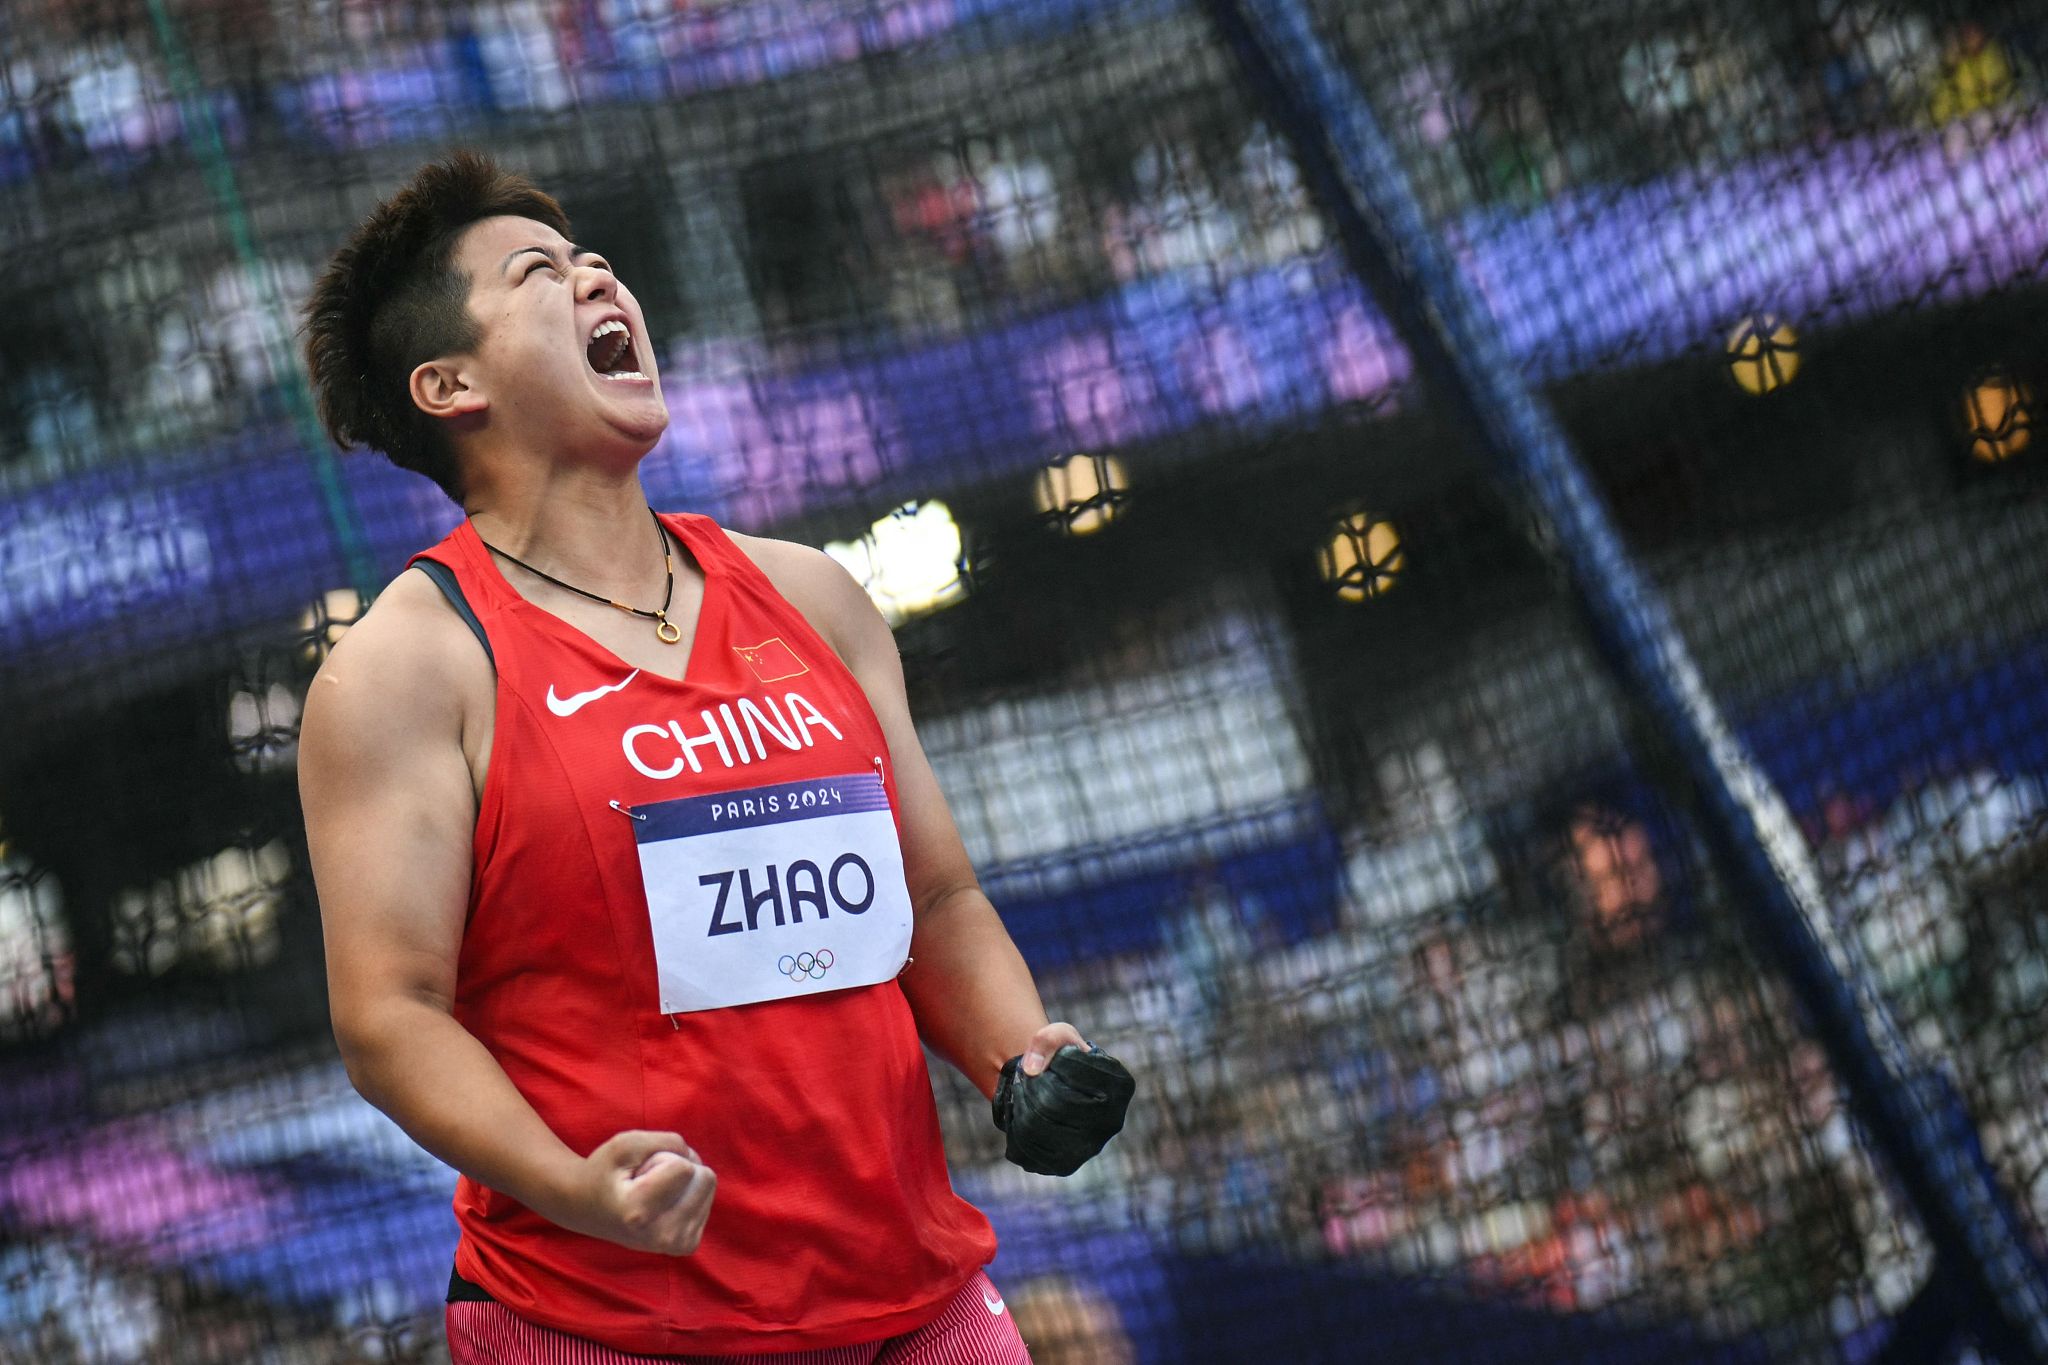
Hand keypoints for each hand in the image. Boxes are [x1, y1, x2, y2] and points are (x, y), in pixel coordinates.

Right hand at [557, 1130, 716, 1254]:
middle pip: (705, 1178)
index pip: (685, 1167)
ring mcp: (675, 1245)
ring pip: (708, 1187)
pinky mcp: (686, 1245)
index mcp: (639, 1214)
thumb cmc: (605, 1172)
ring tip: (651, 1192)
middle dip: (678, 1168)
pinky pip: (707, 1200)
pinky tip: (660, 1204)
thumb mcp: (627, 1144)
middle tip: (645, 1181)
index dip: (662, 1157)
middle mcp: (661, 1237)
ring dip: (682, 1182)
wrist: (585, 1208)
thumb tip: (697, 1161)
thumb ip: (668, 1142)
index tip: (636, 1173)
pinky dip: (686, 1195)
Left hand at [993, 1030, 1135, 1176]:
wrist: (1053, 1091)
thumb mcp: (1057, 1035)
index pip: (1073, 1069)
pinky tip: (1022, 1114)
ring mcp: (1090, 1147)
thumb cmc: (1060, 1059)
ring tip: (1023, 1094)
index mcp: (1120, 1085)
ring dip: (1020, 1104)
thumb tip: (1032, 1069)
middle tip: (1028, 1077)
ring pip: (1037, 1126)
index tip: (1054, 1058)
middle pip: (1054, 1102)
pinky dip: (1015, 1127)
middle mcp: (1111, 1121)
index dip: (1054, 1060)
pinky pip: (1028, 1148)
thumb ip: (1046, 1040)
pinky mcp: (1065, 1164)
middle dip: (1032, 1084)